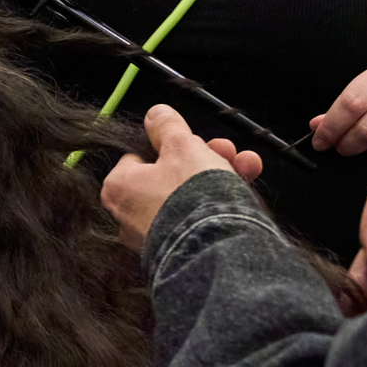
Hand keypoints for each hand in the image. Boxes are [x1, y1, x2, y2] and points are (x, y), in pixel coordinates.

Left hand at [101, 104, 262, 248]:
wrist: (214, 248)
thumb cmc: (190, 196)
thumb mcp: (182, 146)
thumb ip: (168, 127)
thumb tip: (156, 114)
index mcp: (120, 187)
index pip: (140, 158)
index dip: (170, 147)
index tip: (192, 141)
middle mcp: (129, 216)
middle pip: (169, 176)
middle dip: (204, 158)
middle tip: (226, 150)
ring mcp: (153, 237)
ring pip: (188, 197)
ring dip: (220, 176)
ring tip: (246, 165)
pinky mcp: (177, 252)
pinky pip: (196, 221)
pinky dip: (218, 205)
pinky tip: (244, 192)